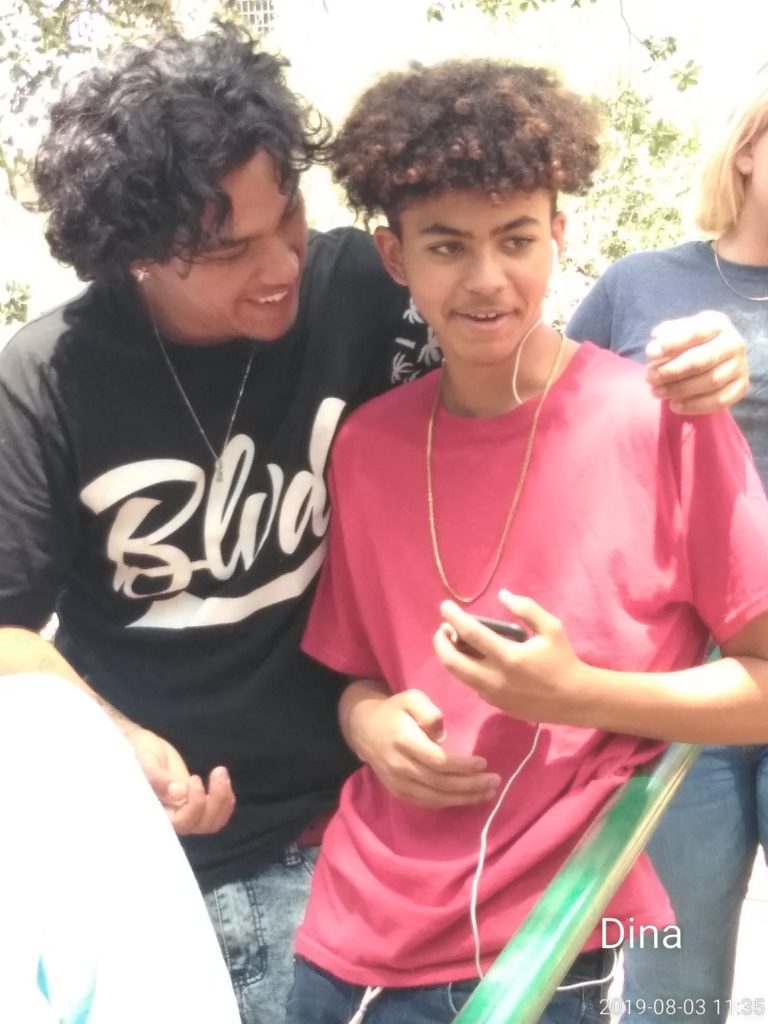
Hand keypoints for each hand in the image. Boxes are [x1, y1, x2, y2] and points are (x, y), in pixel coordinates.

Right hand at [126, 727, 234, 834]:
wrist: (142, 747)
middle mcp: (172, 817)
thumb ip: (159, 778)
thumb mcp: (146, 761)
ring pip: (211, 822)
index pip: (182, 823)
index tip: (194, 778)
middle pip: (202, 824)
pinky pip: (215, 812)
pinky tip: (223, 780)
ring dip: (223, 800)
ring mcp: (185, 810)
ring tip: (221, 773)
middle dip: (216, 800)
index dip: (195, 805)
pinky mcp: (194, 802)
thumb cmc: (138, 753)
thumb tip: (180, 792)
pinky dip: (225, 800)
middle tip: (218, 770)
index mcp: (157, 812)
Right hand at [345, 686, 500, 807]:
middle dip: (470, 785)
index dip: (462, 766)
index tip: (483, 763)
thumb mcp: (410, 697)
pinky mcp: (399, 792)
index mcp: (404, 741)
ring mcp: (398, 783)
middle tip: (495, 781)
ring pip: (435, 797)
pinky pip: (427, 803)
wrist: (364, 729)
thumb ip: (428, 710)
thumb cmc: (394, 711)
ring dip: (464, 798)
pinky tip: (467, 798)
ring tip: (488, 793)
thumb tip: (443, 734)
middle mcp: (400, 766)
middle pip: (440, 783)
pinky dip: (449, 803)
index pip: (438, 761)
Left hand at [434, 592, 589, 723]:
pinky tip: (469, 656)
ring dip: (448, 655)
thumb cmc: (563, 660)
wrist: (574, 699)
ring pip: (457, 675)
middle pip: (452, 661)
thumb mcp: (551, 628)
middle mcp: (495, 678)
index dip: (454, 617)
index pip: (471, 633)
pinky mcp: (494, 704)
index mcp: (509, 657)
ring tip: (451, 640)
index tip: (445, 606)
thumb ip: (526, 609)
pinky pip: (470, 683)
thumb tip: (502, 595)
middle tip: (442, 628)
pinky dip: (464, 668)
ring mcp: (492, 694)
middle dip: (440, 642)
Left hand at [644, 310, 748, 414]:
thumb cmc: (689, 343)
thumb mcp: (677, 331)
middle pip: (702, 360)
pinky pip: (720, 400)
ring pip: (711, 382)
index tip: (650, 354)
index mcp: (717, 324)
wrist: (714, 357)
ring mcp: (740, 366)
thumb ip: (665, 336)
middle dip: (672, 371)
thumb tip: (655, 346)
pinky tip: (674, 405)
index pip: (695, 332)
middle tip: (650, 377)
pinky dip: (695, 405)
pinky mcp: (741, 387)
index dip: (672, 343)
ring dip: (680, 389)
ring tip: (656, 391)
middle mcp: (734, 343)